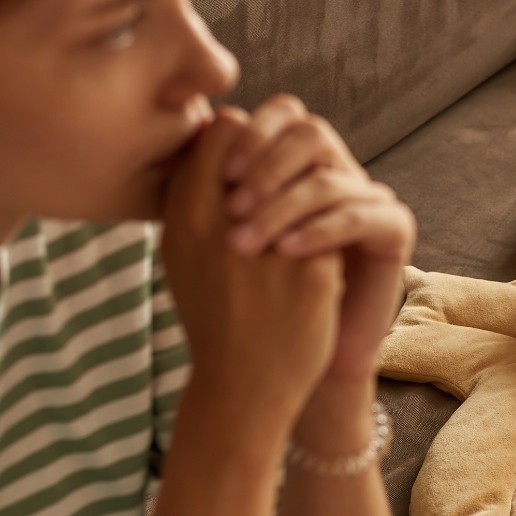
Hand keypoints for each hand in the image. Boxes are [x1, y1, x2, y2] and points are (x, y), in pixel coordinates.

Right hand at [160, 107, 345, 410]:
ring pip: (310, 175)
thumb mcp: (180, 254)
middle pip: (268, 142)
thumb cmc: (213, 315)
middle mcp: (223, 223)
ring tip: (313, 204)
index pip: (223, 128)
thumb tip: (211, 139)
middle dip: (283, 150)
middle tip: (293, 170)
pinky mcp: (313, 271)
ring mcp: (270, 245)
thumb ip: (191, 198)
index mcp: (186, 214)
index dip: (246, 135)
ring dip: (313, 184)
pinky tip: (331, 246)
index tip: (257, 158)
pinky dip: (333, 227)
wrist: (242, 386)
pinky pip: (335, 220)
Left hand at [221, 94, 416, 381]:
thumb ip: (206, 185)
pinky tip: (285, 253)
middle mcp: (335, 172)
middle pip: (309, 130)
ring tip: (247, 243)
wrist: (285, 367)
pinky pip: (359, 214)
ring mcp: (366, 199)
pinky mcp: (392, 232)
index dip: (249, 133)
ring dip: (283, 205)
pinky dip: (318, 230)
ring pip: (329, 176)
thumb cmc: (243, 301)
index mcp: (295, 166)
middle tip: (231, 204)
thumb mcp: (216, 237)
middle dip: (266, 162)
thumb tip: (190, 134)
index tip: (217, 172)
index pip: (280, 114)